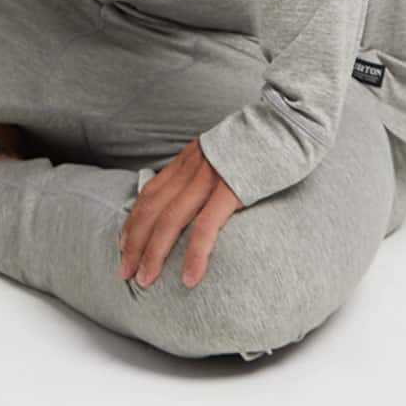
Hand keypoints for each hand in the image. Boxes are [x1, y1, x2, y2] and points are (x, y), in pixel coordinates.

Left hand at [118, 134, 243, 287]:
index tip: (124, 246)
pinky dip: (194, 254)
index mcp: (187, 160)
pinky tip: (189, 277)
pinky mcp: (230, 190)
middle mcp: (190, 168)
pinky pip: (206, 225)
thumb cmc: (256, 144)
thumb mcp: (220, 152)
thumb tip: (194, 197)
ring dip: (154, 252)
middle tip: (124, 271)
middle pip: (152, 208)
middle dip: (135, 242)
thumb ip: (203, 172)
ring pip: (170, 219)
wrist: (282, 124)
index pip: (150, 193)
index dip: (134, 221)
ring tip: (145, 280)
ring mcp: (208, 178)